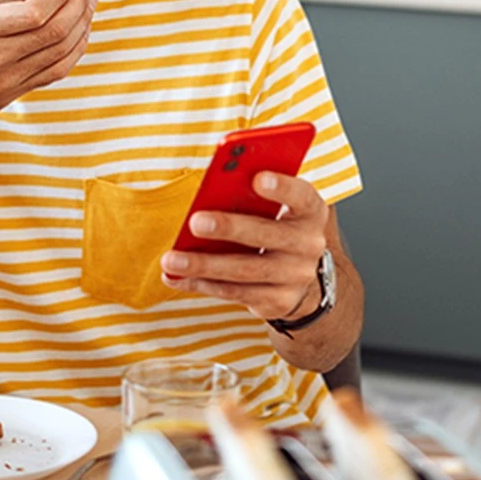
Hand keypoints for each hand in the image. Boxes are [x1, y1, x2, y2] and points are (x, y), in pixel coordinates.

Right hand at [0, 0, 96, 135]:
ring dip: (83, 24)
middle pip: (54, 31)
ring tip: (90, 1)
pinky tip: (81, 29)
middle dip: (78, 4)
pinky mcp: (17, 92)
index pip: (33, 14)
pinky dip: (76, 48)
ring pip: (62, 52)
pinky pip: (58, 70)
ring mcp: (9, 79)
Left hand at [160, 172, 327, 322]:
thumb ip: (251, 194)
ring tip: (170, 260)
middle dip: (229, 228)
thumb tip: (212, 187)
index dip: (282, 187)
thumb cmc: (275, 224)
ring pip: (245, 270)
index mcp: (310, 211)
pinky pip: (235, 293)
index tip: (257, 178)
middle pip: (267, 235)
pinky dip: (201, 285)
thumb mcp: (275, 205)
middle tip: (195, 222)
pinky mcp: (277, 301)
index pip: (302, 196)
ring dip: (204, 265)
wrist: (298, 274)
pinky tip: (176, 278)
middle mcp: (309, 244)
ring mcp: (295, 276)